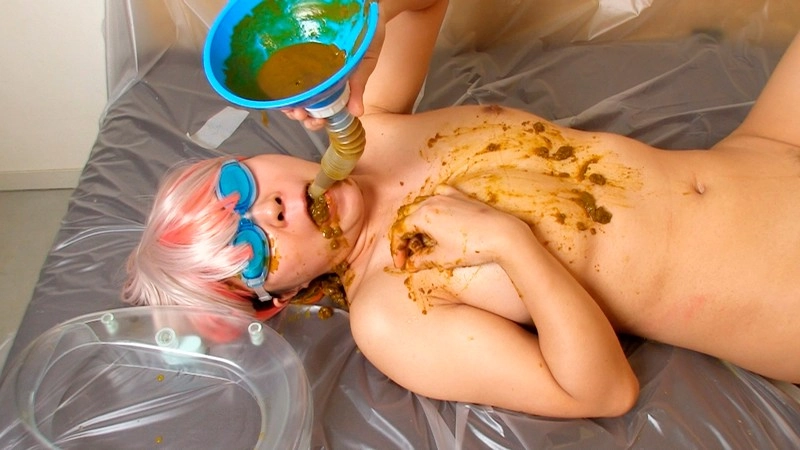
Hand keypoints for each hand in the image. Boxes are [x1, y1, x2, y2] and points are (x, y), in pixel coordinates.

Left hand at [281, 9, 386, 129]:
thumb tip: (357, 113)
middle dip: (299, 114)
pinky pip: (289, 67)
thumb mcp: (365, 64)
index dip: (314, 120)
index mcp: (336, 88)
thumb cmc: (368, 37)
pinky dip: (283, 79)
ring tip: (289, 105)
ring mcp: (310, 66)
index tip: (313, 122)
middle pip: (305, 104)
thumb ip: (359, 88)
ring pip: (295, 91)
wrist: (367, 9)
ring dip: (289, 101)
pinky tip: (279, 84)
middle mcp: (321, 79)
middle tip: (298, 114)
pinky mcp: (302, 50)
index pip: (322, 111)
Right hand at [390, 185, 530, 270]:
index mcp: (423, 216)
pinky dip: (431, 205)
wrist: (502, 235)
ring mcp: (446, 197)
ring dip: (415, 221)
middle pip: (407, 216)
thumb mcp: (442, 258)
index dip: (397, 249)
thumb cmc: (472, 247)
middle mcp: (431, 202)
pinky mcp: (459, 197)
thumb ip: (421, 260)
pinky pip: (438, 194)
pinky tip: (436, 214)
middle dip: (404, 236)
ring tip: (422, 239)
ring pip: (420, 204)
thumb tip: (411, 263)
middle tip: (408, 254)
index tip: (401, 263)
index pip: (399, 230)